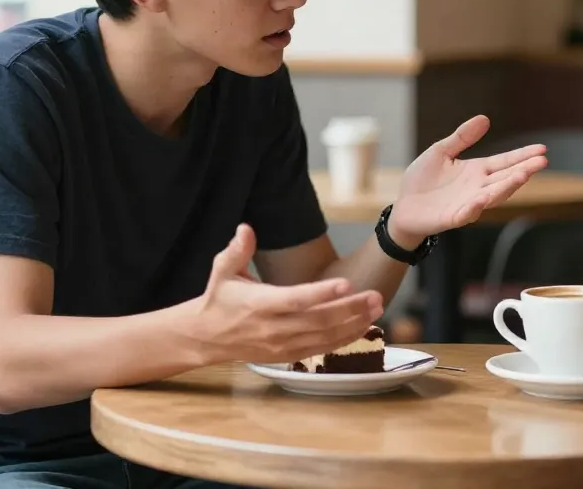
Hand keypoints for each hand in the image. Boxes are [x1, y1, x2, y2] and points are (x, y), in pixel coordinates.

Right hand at [189, 224, 383, 364]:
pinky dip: (344, 339)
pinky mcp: (287, 355)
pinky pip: (321, 349)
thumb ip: (237, 250)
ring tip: (377, 307)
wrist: (205, 338)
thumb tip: (246, 228)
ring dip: (354, 324)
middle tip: (375, 295)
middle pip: (317, 320)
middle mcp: (272, 327)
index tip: (346, 283)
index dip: (321, 293)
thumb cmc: (218, 299)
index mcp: (258, 304)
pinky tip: (363, 326)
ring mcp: (281, 345)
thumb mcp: (221, 271)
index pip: (294, 299)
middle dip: (350, 309)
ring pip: (324, 337)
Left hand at [388, 115, 547, 245]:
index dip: (523, 156)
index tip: (542, 149)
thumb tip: (485, 118)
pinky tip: (483, 198)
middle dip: (524, 170)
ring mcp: (468, 203)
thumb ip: (462, 137)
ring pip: (493, 196)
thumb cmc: (423, 180)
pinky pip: (467, 213)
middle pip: (506, 178)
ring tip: (522, 175)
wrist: (404, 207)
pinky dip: (475, 207)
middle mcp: (478, 188)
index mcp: (476, 171)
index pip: (505, 162)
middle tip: (542, 161)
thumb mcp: (441, 151)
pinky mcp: (453, 217)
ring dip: (508, 187)